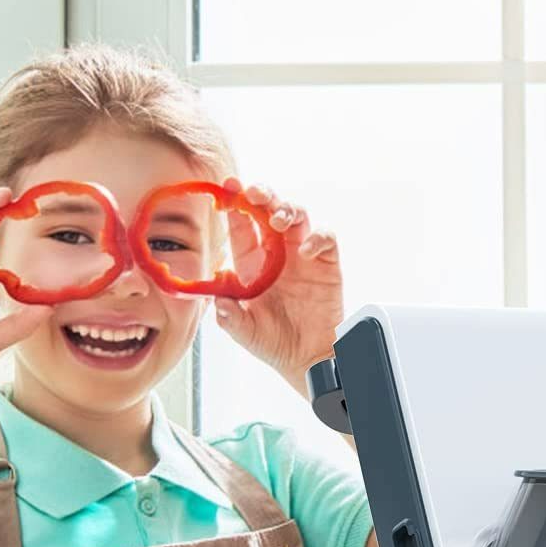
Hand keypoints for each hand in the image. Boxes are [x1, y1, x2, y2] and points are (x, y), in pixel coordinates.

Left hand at [212, 180, 344, 388]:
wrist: (308, 359)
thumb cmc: (274, 343)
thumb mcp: (245, 331)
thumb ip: (230, 317)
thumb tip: (218, 302)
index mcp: (252, 263)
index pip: (242, 225)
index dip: (236, 203)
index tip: (229, 187)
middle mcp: (277, 254)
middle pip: (270, 210)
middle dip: (263, 196)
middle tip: (254, 193)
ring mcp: (303, 256)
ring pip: (297, 216)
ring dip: (287, 210)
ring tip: (278, 221)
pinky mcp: (327, 264)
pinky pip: (326, 237)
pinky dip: (318, 237)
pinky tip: (307, 250)